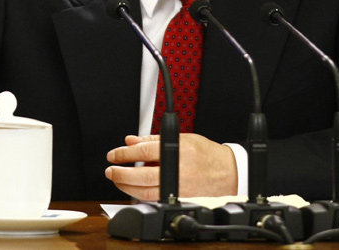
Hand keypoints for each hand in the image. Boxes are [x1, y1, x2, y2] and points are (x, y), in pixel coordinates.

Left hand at [105, 134, 237, 199]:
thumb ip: (153, 140)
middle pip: (141, 174)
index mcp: (176, 150)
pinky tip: (133, 189)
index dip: (124, 153)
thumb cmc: (207, 154)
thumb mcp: (182, 138)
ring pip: (145, 191)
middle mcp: (177, 170)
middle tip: (110, 170)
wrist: (228, 173)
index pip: (143, 152)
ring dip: (126, 186)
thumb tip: (131, 140)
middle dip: (121, 173)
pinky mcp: (178, 199)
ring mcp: (178, 187)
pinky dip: (140, 195)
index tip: (114, 154)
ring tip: (118, 179)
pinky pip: (154, 199)